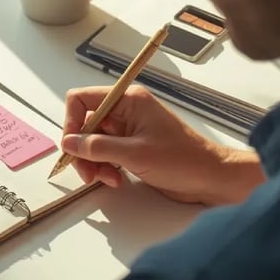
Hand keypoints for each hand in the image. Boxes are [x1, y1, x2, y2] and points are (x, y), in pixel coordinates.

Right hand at [62, 85, 264, 204]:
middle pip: (86, 124)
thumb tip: (69, 143)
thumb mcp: (134, 154)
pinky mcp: (133, 148)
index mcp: (129, 100)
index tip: (72, 146)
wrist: (211, 178)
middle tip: (88, 172)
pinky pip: (106, 154)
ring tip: (107, 179)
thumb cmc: (183, 160)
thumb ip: (97, 147)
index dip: (72, 122)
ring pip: (94, 143)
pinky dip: (105, 168)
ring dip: (94, 163)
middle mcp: (127, 111)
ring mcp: (129, 130)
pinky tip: (117, 179)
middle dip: (83, 150)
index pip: (83, 99)